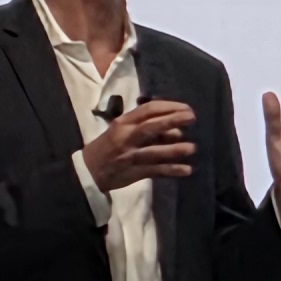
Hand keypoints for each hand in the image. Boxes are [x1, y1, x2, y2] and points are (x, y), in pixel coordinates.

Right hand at [82, 99, 197, 192]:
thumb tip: (177, 130)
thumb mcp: (122, 130)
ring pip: (153, 152)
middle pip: (150, 127)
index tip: (185, 108)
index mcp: (123, 123)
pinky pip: (155, 171)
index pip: (147, 110)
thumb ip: (146, 127)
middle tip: (192, 117)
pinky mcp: (133, 173)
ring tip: (192, 148)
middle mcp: (126, 137)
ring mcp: (130, 156)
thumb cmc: (109, 146)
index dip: (168, 107)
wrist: (88, 170)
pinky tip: (187, 170)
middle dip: (172, 120)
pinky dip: (171, 170)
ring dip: (173, 150)